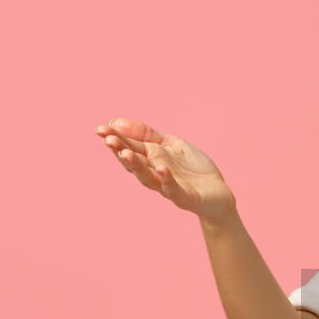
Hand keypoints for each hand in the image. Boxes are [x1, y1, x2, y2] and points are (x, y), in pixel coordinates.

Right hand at [96, 117, 235, 220]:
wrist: (218, 194)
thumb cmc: (193, 169)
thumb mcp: (171, 145)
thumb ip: (147, 135)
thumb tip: (117, 121)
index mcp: (151, 160)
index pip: (129, 148)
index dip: (115, 139)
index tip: (100, 129)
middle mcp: (155, 174)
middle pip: (134, 163)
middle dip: (120, 151)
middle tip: (108, 139)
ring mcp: (169, 187)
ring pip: (148, 177)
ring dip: (136, 165)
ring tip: (125, 152)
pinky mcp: (185, 198)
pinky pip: (174, 189)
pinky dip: (166, 179)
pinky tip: (161, 168)